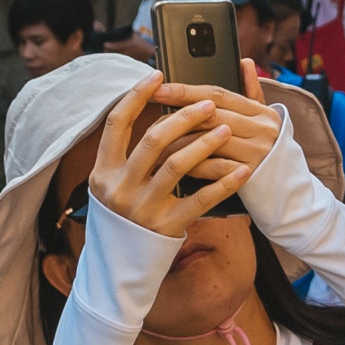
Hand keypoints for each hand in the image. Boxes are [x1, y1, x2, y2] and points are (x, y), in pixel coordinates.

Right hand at [90, 82, 255, 238]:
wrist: (120, 268)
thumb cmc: (122, 218)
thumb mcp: (111, 186)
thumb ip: (125, 155)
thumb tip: (148, 110)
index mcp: (103, 172)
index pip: (116, 123)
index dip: (136, 95)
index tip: (156, 75)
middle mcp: (119, 188)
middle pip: (153, 140)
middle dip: (183, 117)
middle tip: (208, 104)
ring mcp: (142, 208)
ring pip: (177, 165)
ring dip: (205, 143)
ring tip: (226, 129)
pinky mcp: (166, 226)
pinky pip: (199, 200)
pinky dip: (222, 184)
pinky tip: (241, 171)